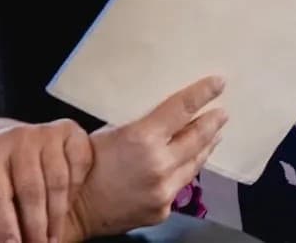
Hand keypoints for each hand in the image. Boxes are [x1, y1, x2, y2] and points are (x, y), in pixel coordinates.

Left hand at [0, 119, 92, 242]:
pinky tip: (68, 208)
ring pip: (57, 180)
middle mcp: (19, 137)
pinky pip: (78, 164)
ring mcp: (47, 132)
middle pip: (30, 189)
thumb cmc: (1, 168)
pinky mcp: (70, 130)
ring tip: (53, 238)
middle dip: (35, 225)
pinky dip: (75, 188)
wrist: (24, 137)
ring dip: (57, 215)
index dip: (4, 223)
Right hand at [63, 77, 227, 242]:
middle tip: (223, 112)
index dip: (203, 94)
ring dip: (206, 146)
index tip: (219, 83)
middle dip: (213, 122)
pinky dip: (186, 171)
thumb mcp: (111, 133)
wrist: (72, 212)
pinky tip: (190, 163)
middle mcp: (159, 164)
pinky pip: (181, 185)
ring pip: (195, 163)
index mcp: (143, 138)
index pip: (182, 109)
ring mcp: (164, 190)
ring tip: (215, 134)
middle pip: (197, 137)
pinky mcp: (164, 209)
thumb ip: (143, 126)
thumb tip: (168, 114)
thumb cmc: (86, 165)